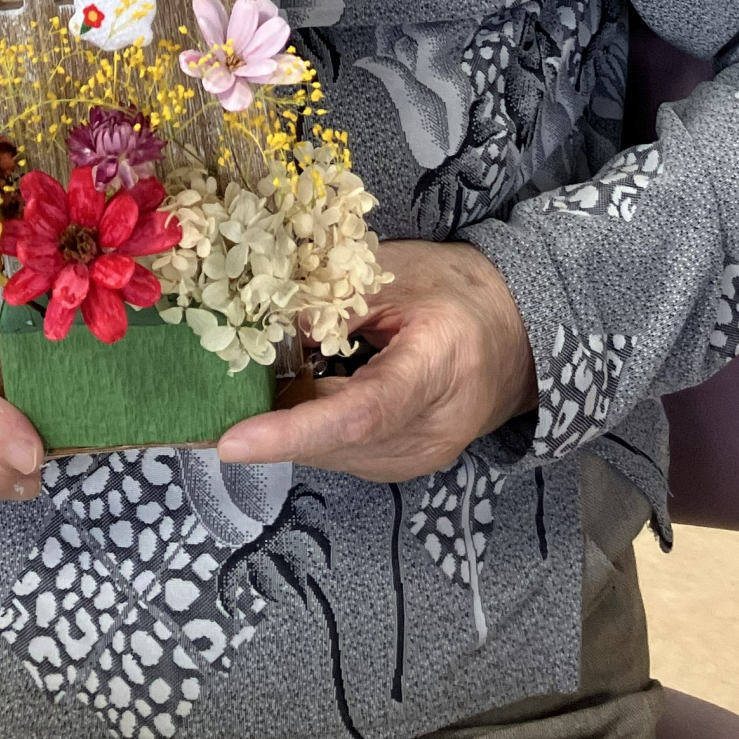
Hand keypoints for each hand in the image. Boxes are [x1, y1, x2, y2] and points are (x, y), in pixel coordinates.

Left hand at [213, 241, 536, 480]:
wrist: (516, 333)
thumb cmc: (455, 291)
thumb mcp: (391, 274)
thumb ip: (327, 301)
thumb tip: (259, 333)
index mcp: (439, 367)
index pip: (359, 414)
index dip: (291, 430)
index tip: (231, 440)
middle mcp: (433, 429)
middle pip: (336, 441)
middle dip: (273, 420)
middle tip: (221, 392)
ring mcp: (422, 457)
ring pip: (333, 454)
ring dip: (291, 425)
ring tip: (264, 384)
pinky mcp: (408, 465)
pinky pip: (344, 454)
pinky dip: (313, 429)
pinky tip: (300, 396)